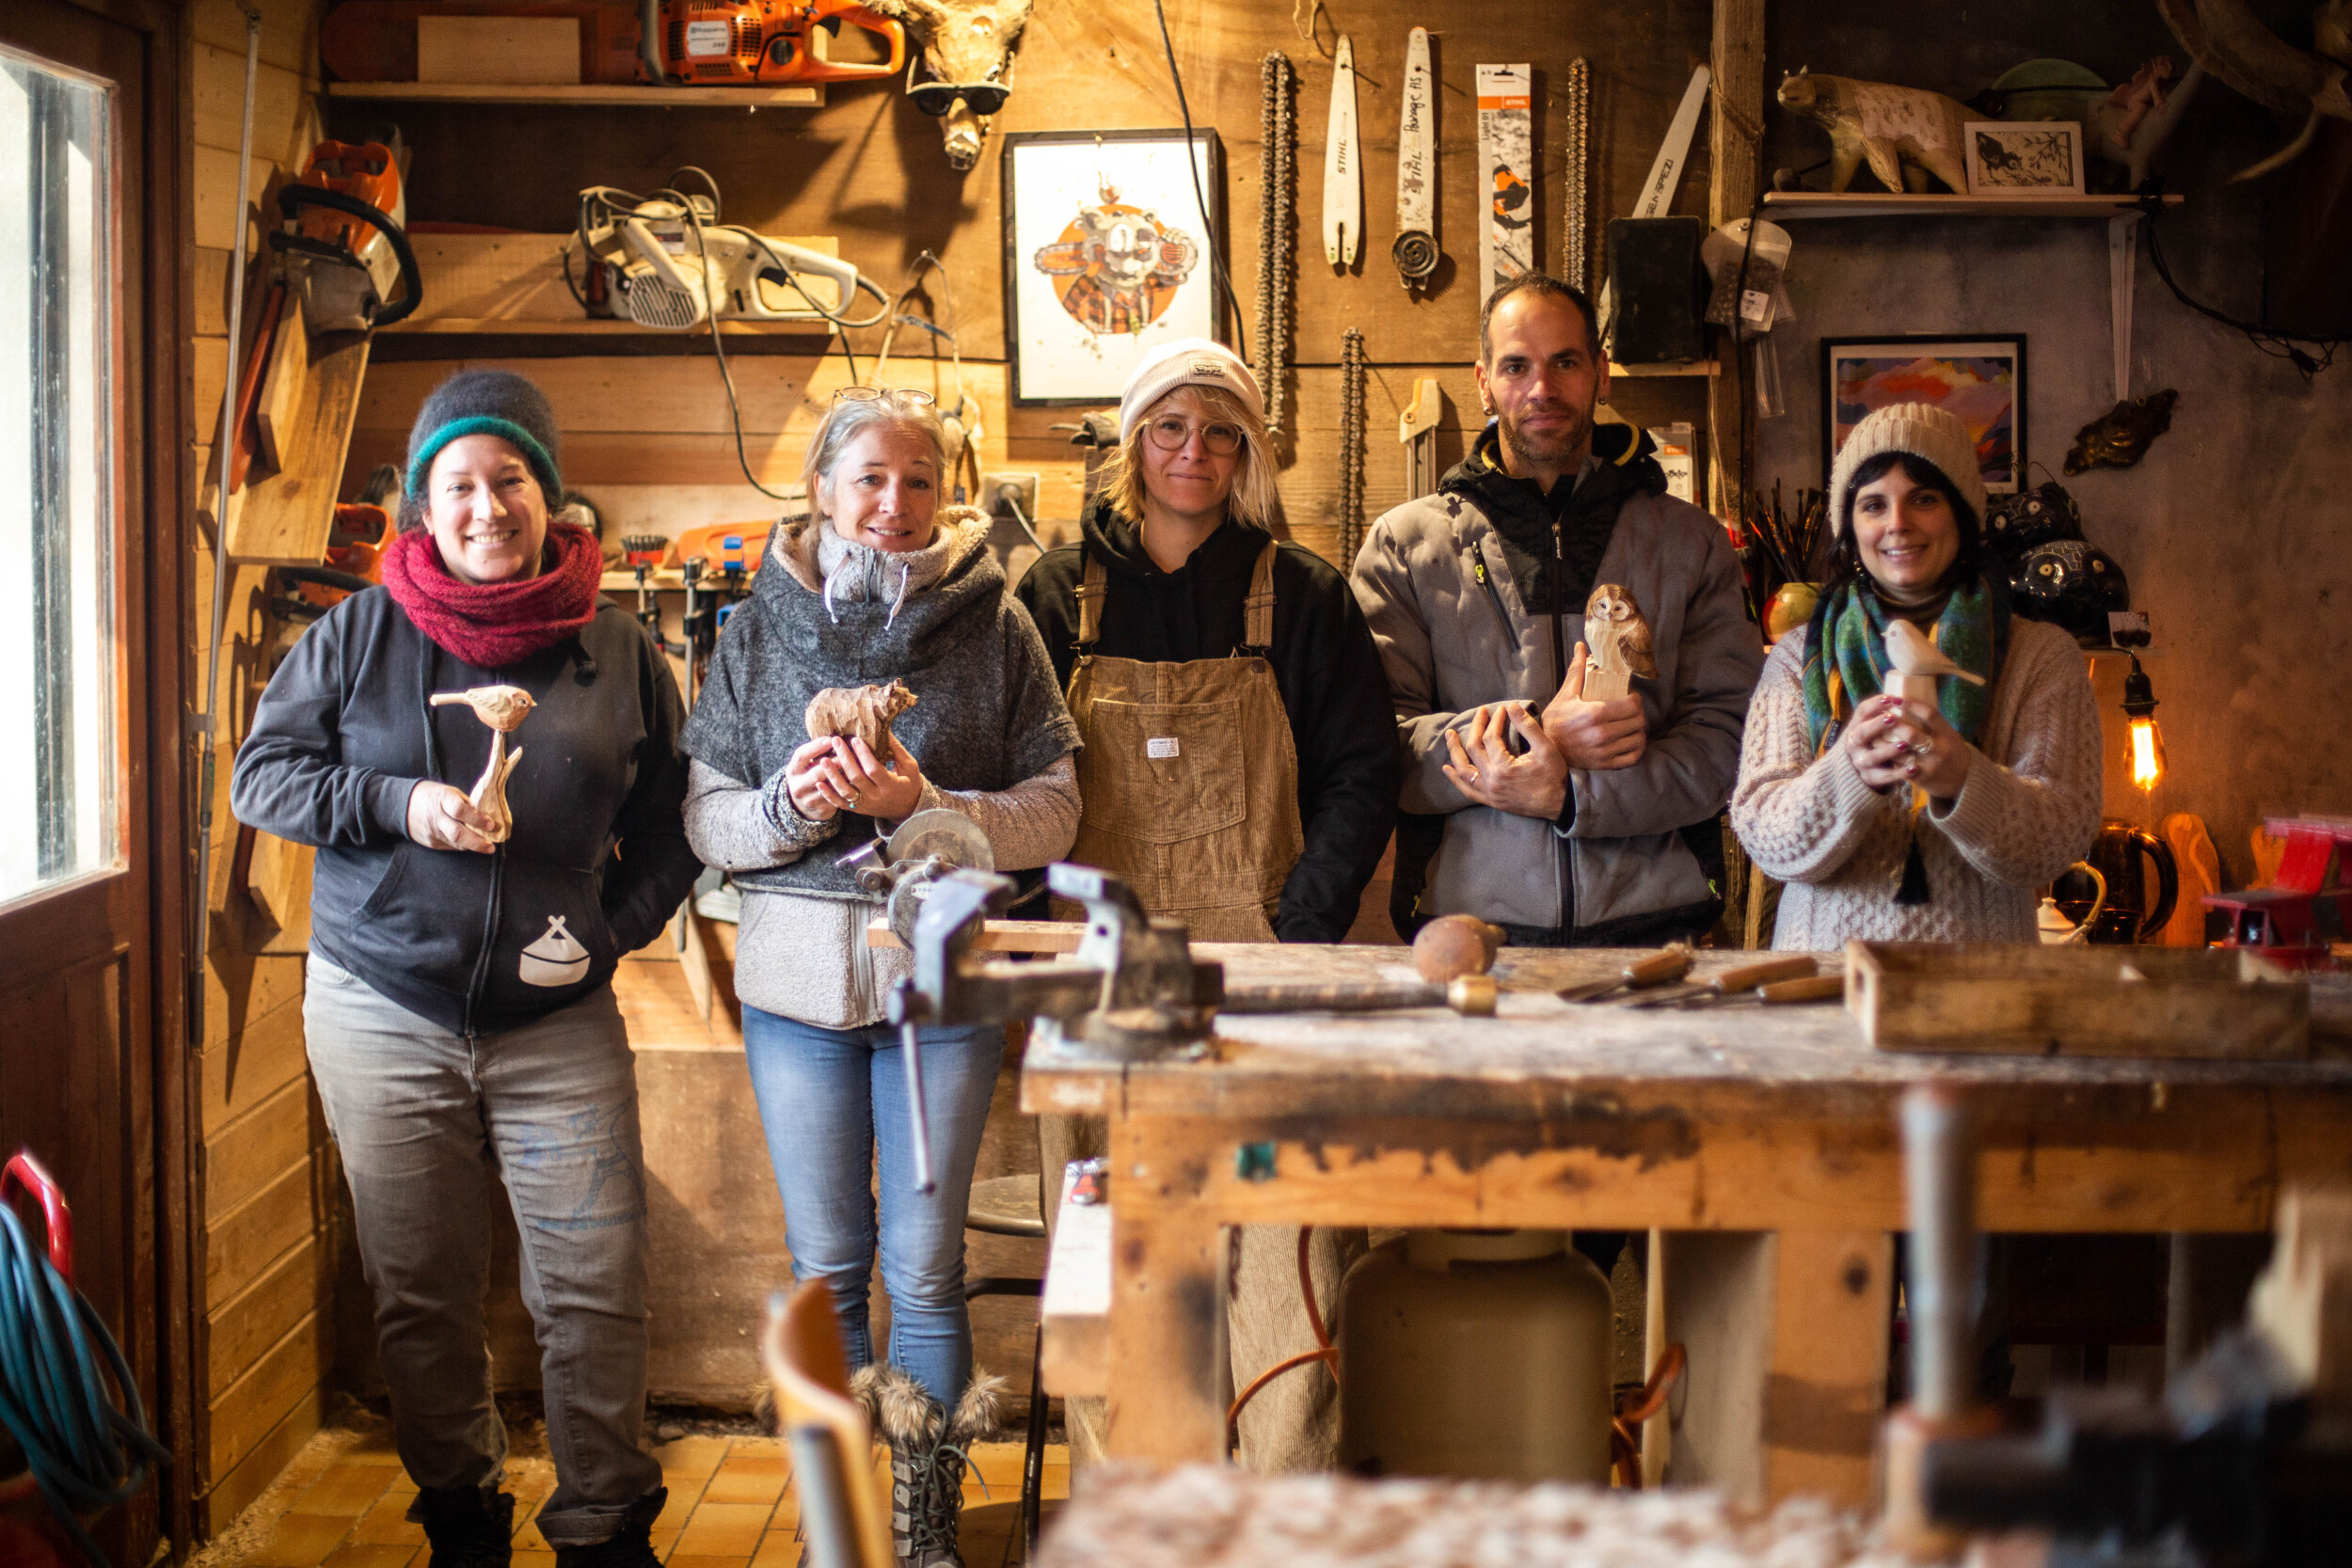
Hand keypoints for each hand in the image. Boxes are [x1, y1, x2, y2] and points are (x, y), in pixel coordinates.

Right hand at [405, 780, 495, 853]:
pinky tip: (471, 844)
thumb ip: (467, 804)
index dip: (476, 818)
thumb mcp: (450, 793)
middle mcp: (436, 817)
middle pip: (457, 833)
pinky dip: (463, 846)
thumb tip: (488, 816)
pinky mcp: (430, 842)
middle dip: (477, 842)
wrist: (403, 805)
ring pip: (455, 843)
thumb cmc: (433, 796)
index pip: (459, 810)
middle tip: (491, 846)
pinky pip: (450, 846)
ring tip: (487, 847)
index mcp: (442, 799)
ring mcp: (432, 832)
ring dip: (473, 846)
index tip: (491, 824)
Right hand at [785, 735, 852, 819]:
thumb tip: (836, 737)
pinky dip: (848, 787)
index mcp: (793, 771)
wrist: (804, 804)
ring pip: (829, 787)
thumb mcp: (806, 764)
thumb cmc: (809, 775)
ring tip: (857, 765)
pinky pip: (837, 798)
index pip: (801, 756)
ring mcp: (809, 799)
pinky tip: (857, 780)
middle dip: (834, 762)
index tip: (830, 739)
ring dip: (844, 776)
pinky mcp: (821, 809)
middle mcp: (798, 786)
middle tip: (849, 753)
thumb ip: (816, 752)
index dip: (816, 747)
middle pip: (816, 773)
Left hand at [827, 734, 925, 820]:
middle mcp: (876, 797)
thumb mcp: (909, 766)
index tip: (856, 739)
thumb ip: (896, 749)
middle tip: (836, 741)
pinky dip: (828, 795)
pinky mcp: (857, 809)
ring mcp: (865, 805)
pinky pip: (840, 804)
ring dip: (832, 775)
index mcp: (891, 786)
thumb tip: (883, 729)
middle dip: (844, 758)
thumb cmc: (910, 783)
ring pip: (845, 791)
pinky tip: (819, 783)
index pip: (874, 770)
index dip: (864, 755)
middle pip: (856, 778)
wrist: (907, 809)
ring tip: (823, 760)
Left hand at [1442, 702, 1567, 818]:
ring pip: (1464, 770)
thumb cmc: (1554, 775)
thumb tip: (1512, 706)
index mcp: (1503, 767)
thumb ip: (1527, 726)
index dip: (1495, 720)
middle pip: (1474, 749)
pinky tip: (1447, 769)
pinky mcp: (1490, 801)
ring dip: (1454, 751)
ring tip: (1449, 735)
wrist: (1560, 804)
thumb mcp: (1545, 748)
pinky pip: (1467, 790)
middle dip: (1476, 727)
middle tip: (1480, 712)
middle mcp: (1491, 781)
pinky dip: (1456, 779)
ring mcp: (1489, 793)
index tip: (1501, 708)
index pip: (1491, 737)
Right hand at [1540, 641, 1646, 769]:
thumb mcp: (1565, 694)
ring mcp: (1605, 751)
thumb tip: (1581, 645)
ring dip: (1638, 729)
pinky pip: (1633, 756)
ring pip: (1638, 738)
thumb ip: (1577, 670)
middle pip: (1638, 721)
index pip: (1632, 705)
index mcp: (1594, 714)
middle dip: (1638, 712)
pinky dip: (1637, 748)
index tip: (1630, 696)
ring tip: (1631, 723)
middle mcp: (1602, 734)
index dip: (1635, 699)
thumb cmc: (1556, 720)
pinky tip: (1631, 740)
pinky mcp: (1606, 764)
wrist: (1545, 748)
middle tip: (1631, 709)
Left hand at [1843, 695, 1972, 799]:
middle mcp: (1939, 749)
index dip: (1911, 705)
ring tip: (1871, 730)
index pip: (1930, 714)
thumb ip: (1931, 723)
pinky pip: (1898, 765)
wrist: (1962, 780)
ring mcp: (1929, 764)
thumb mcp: (1948, 734)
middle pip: (1911, 734)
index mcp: (1947, 734)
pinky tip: (1875, 748)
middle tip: (1879, 715)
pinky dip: (1886, 756)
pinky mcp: (1920, 777)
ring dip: (1883, 740)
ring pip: (1899, 751)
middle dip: (1893, 724)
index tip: (1895, 698)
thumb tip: (1907, 701)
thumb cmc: (1951, 750)